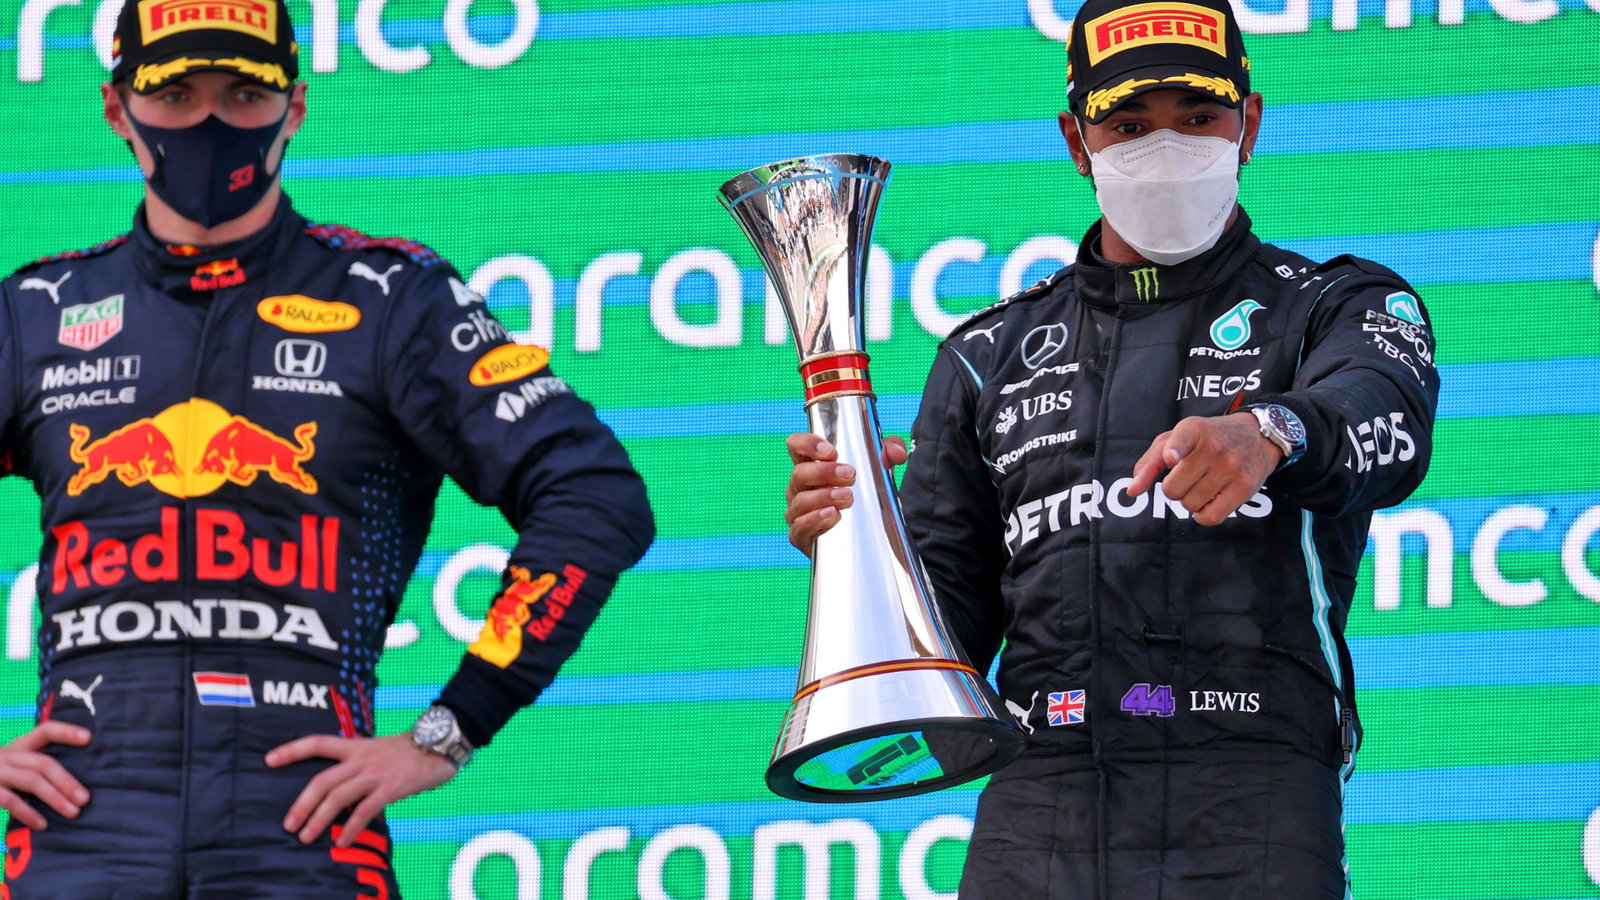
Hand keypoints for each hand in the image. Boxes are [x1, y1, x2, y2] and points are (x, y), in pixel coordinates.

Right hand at [0, 722, 91, 829]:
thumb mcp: (15, 763)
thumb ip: (36, 766)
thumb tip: (74, 786)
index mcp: (19, 745)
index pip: (45, 730)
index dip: (67, 732)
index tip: (89, 738)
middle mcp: (8, 754)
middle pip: (44, 763)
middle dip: (67, 781)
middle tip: (85, 799)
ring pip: (32, 781)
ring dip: (55, 798)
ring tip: (73, 812)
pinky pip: (11, 800)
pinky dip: (29, 813)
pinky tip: (42, 824)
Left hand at [266, 733, 457, 846]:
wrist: (442, 743)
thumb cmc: (411, 751)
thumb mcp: (380, 750)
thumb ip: (360, 766)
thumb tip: (343, 795)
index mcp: (356, 746)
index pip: (317, 743)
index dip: (292, 750)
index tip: (268, 760)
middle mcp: (362, 758)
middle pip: (322, 779)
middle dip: (301, 804)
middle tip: (288, 824)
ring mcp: (376, 773)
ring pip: (338, 796)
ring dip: (319, 819)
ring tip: (307, 837)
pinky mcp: (392, 787)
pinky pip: (366, 810)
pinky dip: (352, 827)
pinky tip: (343, 840)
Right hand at [785, 432, 907, 555]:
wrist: (863, 535)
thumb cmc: (862, 494)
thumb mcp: (879, 469)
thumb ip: (889, 453)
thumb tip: (896, 453)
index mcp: (812, 465)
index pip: (796, 445)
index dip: (808, 444)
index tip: (831, 451)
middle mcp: (800, 487)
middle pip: (799, 473)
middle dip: (824, 472)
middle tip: (850, 475)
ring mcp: (797, 511)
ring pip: (800, 501)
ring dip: (824, 497)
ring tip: (848, 497)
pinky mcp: (801, 536)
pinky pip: (800, 527)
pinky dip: (815, 520)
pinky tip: (833, 515)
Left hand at [1128, 412, 1281, 526]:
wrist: (1257, 436)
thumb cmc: (1207, 439)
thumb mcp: (1176, 439)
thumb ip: (1150, 463)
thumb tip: (1132, 491)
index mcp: (1193, 429)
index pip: (1181, 439)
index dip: (1174, 450)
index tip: (1172, 458)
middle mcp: (1213, 447)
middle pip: (1172, 490)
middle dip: (1173, 489)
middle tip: (1186, 478)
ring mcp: (1231, 467)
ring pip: (1190, 505)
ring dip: (1189, 501)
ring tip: (1202, 484)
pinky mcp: (1245, 487)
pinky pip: (1211, 517)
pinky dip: (1203, 515)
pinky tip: (1210, 500)